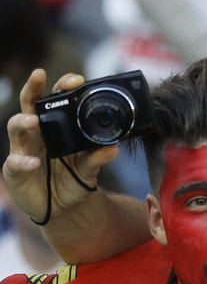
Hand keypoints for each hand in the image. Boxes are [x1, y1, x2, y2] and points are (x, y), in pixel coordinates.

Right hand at [3, 70, 119, 223]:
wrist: (63, 208)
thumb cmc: (73, 180)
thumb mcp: (89, 169)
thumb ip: (98, 158)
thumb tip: (115, 147)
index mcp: (55, 128)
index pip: (56, 100)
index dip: (62, 87)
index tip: (77, 79)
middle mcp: (37, 134)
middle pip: (29, 104)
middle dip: (32, 88)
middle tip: (39, 74)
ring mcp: (23, 149)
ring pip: (15, 128)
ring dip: (23, 121)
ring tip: (33, 120)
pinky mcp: (14, 170)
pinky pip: (14, 162)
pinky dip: (23, 161)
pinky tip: (33, 162)